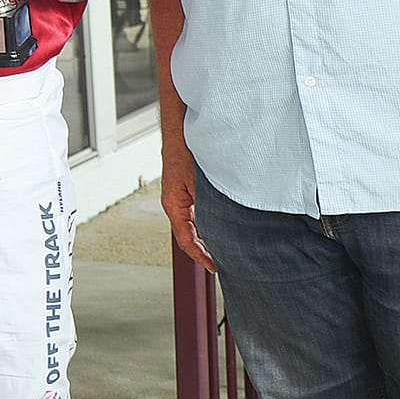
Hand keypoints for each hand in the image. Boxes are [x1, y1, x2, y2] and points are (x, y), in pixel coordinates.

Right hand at [163, 144, 215, 272]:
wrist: (181, 130)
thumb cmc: (185, 151)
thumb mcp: (199, 182)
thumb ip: (208, 205)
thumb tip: (222, 224)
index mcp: (174, 206)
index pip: (186, 240)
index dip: (200, 256)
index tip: (214, 267)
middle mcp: (176, 204)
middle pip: (189, 236)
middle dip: (205, 251)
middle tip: (224, 263)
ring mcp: (181, 198)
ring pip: (194, 225)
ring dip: (207, 237)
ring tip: (226, 249)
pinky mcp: (188, 190)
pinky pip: (197, 213)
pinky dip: (208, 223)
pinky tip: (222, 225)